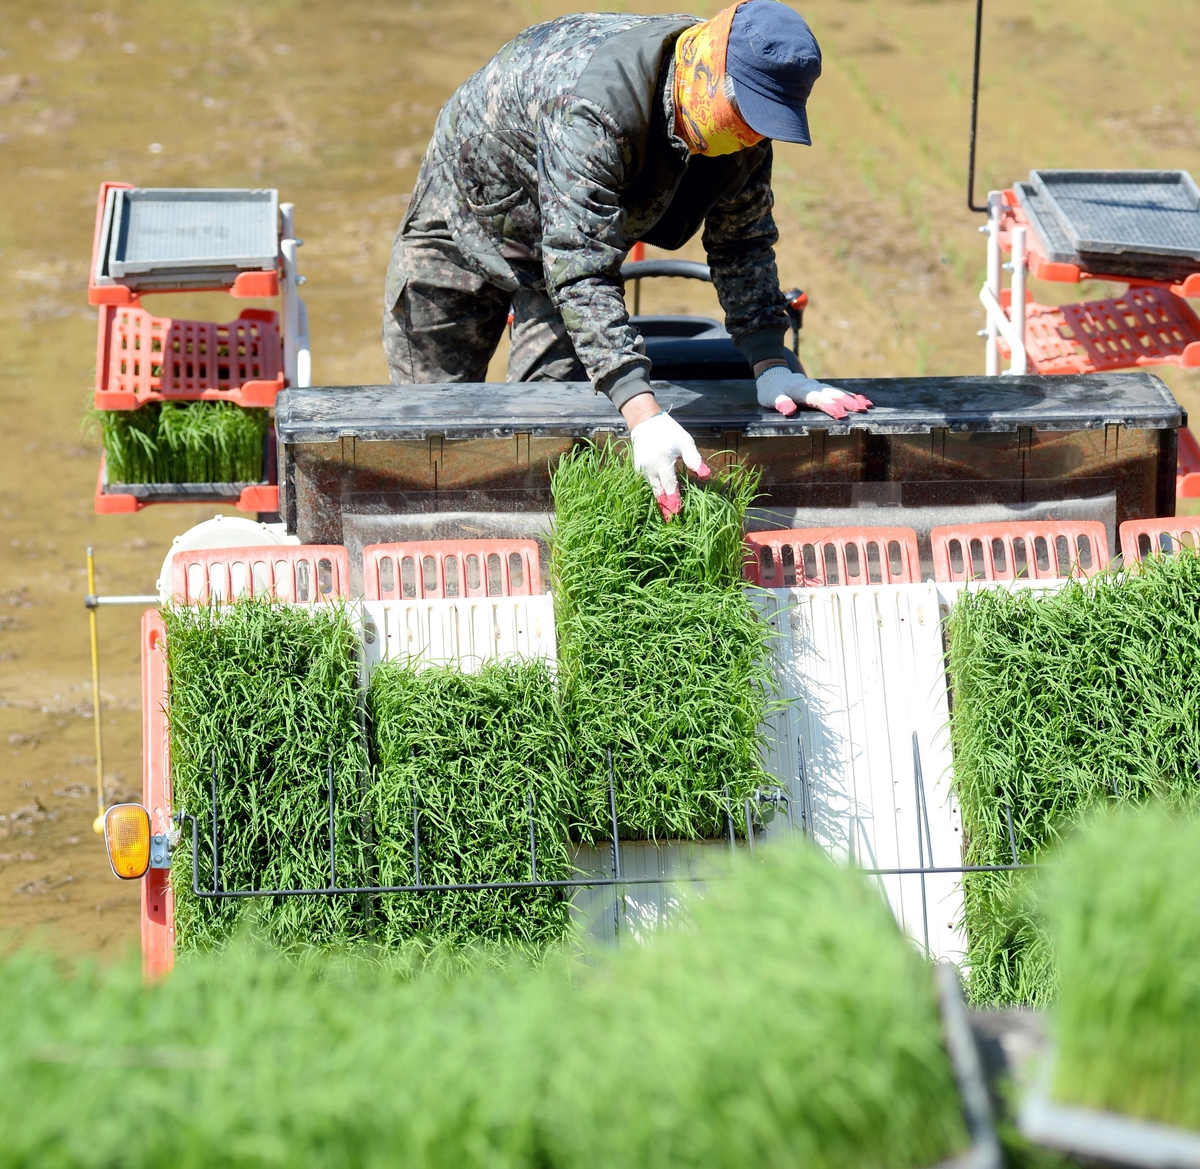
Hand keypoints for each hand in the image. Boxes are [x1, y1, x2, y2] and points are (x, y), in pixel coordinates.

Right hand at [629, 410, 710, 520]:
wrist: (645, 421)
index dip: (674, 500)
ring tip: (668, 510)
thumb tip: (706, 476)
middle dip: (665, 506)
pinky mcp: (638, 468)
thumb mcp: (685, 443)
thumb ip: (695, 460)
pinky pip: (648, 481)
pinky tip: (663, 494)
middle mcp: (650, 468)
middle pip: (658, 492)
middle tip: (671, 521)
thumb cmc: (669, 432)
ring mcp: (642, 469)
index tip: (678, 513)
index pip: (670, 486)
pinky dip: (656, 487)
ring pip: (653, 488)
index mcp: (663, 462)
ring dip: (661, 498)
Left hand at [755, 364, 872, 419]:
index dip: (829, 406)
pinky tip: (864, 401)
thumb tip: (788, 410)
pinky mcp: (822, 388)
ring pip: (838, 392)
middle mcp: (813, 386)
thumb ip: (780, 402)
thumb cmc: (771, 391)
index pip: (817, 399)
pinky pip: (839, 391)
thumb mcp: (771, 397)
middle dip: (847, 402)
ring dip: (853, 399)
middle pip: (832, 394)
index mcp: (801, 390)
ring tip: (867, 406)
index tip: (841, 415)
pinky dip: (852, 396)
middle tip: (862, 410)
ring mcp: (819, 386)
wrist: (774, 374)